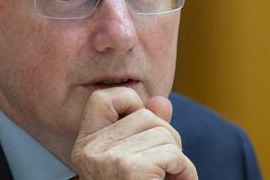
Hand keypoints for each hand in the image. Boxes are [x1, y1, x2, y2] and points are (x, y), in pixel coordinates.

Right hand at [71, 87, 197, 179]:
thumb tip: (162, 101)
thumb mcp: (135, 160)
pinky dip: (184, 171)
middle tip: (163, 169)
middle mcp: (89, 150)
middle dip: (166, 139)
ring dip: (177, 158)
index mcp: (84, 145)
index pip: (104, 98)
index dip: (131, 105)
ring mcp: (107, 160)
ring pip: (164, 133)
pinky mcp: (129, 171)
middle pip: (146, 116)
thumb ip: (145, 130)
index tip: (142, 134)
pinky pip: (173, 154)